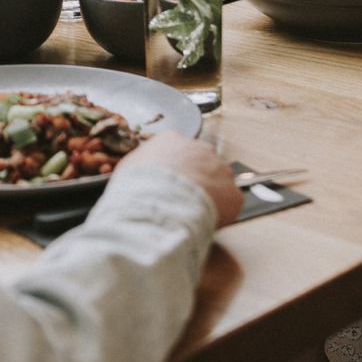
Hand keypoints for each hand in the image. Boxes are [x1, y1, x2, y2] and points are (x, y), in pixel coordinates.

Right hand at [117, 131, 243, 226]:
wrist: (158, 207)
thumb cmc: (138, 188)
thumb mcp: (128, 168)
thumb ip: (141, 164)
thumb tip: (140, 172)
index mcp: (172, 140)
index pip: (178, 151)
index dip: (175, 170)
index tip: (170, 183)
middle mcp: (200, 149)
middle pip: (202, 163)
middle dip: (195, 180)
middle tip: (183, 199)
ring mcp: (220, 170)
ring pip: (219, 182)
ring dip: (210, 195)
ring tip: (192, 213)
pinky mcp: (234, 194)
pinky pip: (230, 203)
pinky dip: (222, 213)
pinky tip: (206, 221)